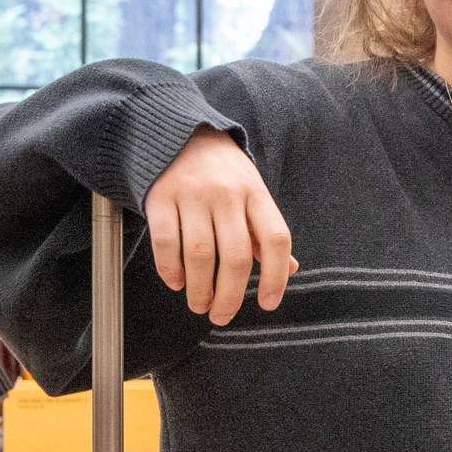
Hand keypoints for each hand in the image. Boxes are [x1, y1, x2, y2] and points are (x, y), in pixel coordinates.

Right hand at [145, 126, 296, 325]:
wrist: (180, 134)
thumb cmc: (223, 175)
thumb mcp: (253, 194)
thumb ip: (266, 233)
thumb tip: (291, 270)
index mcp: (256, 193)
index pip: (276, 238)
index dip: (277, 275)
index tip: (269, 304)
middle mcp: (227, 193)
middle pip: (236, 255)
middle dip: (230, 295)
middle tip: (222, 316)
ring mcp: (193, 194)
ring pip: (200, 254)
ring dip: (201, 289)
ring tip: (200, 305)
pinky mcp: (161, 197)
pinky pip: (166, 242)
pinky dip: (171, 270)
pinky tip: (178, 283)